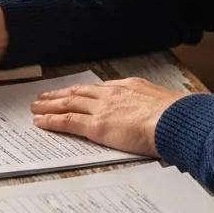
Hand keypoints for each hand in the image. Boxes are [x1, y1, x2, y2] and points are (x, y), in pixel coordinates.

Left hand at [29, 77, 189, 156]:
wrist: (175, 120)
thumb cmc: (177, 116)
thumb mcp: (164, 102)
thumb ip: (153, 104)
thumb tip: (158, 111)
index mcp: (128, 87)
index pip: (99, 89)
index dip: (82, 91)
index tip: (73, 92)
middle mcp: (111, 94)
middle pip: (78, 92)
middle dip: (60, 95)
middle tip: (44, 97)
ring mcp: (102, 109)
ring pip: (68, 104)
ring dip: (50, 105)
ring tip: (36, 107)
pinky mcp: (97, 125)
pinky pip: (68, 122)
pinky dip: (52, 121)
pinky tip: (40, 122)